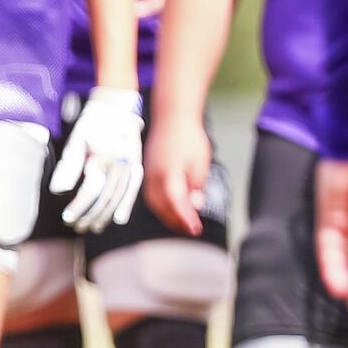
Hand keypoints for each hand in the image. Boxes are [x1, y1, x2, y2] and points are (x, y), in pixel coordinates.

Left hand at [51, 86, 145, 231]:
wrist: (117, 108)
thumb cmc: (91, 125)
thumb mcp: (76, 142)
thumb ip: (68, 167)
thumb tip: (57, 191)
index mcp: (104, 155)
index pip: (91, 189)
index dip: (79, 206)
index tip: (68, 218)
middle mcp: (120, 162)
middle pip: (106, 196)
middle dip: (91, 215)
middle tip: (77, 227)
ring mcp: (131, 164)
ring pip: (119, 196)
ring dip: (105, 215)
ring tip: (93, 227)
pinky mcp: (137, 166)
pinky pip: (133, 189)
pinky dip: (126, 205)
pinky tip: (118, 219)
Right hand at [144, 112, 211, 235]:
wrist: (172, 117)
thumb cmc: (189, 137)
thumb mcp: (200, 162)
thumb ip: (196, 185)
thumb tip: (194, 205)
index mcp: (169, 173)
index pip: (176, 203)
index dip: (185, 218)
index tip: (195, 229)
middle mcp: (155, 176)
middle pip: (162, 206)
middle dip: (176, 220)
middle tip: (191, 229)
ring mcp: (148, 174)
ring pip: (154, 202)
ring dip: (167, 215)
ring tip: (182, 222)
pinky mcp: (148, 172)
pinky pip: (151, 194)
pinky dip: (161, 205)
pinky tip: (171, 207)